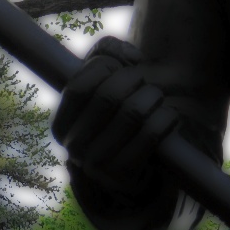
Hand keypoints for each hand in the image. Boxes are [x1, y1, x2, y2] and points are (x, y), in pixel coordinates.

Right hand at [51, 36, 176, 196]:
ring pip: (133, 112)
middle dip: (134, 80)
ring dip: (152, 97)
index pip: (79, 86)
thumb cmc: (117, 116)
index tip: (121, 67)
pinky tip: (169, 116)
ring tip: (156, 98)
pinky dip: (166, 117)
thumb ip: (107, 52)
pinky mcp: (126, 176)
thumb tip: (129, 57)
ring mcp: (98, 166)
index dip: (104, 67)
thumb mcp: (102, 83)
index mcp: (60, 126)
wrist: (136, 168)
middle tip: (143, 82)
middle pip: (108, 96)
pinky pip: (152, 134)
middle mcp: (74, 148)